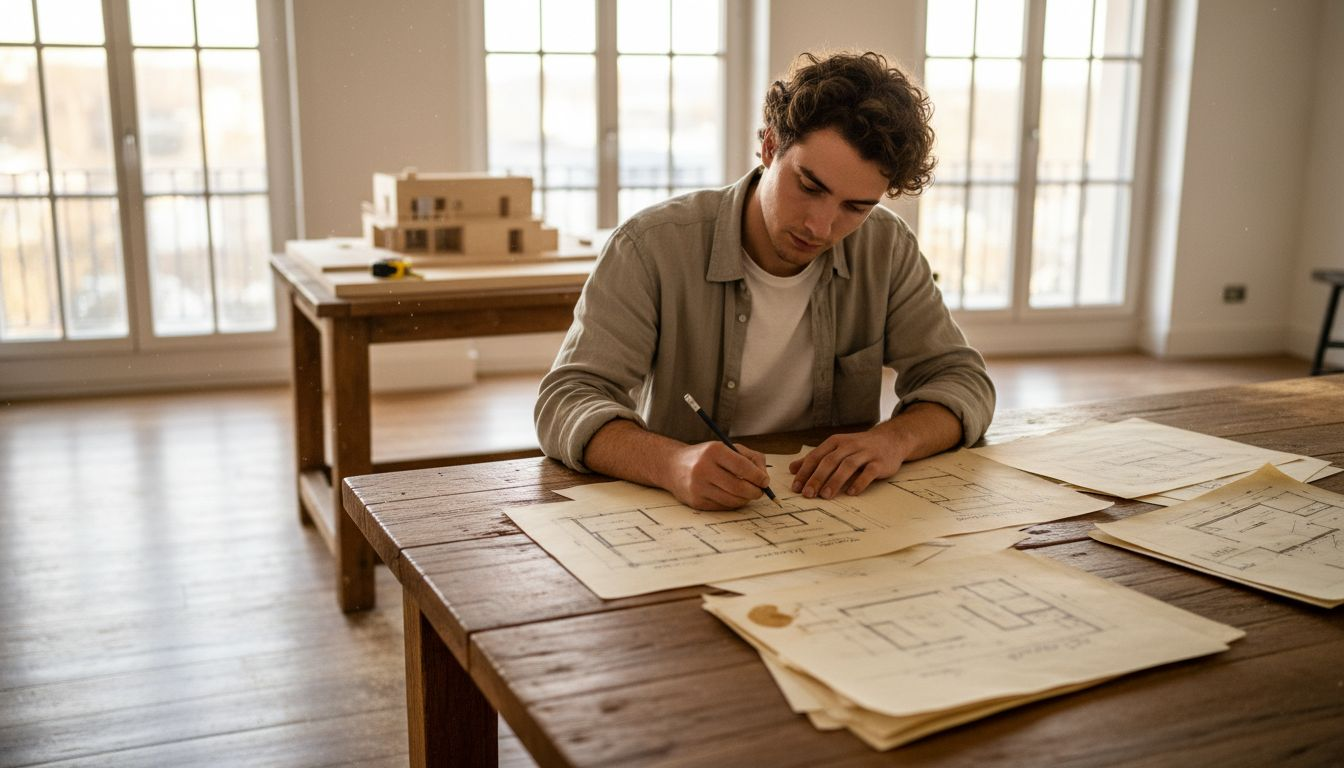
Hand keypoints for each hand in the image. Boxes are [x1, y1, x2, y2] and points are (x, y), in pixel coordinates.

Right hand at [667, 441, 769, 509]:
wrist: (673, 466)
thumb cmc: (706, 457)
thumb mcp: (727, 448)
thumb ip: (751, 458)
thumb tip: (764, 478)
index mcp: (713, 451)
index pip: (742, 466)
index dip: (758, 476)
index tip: (765, 481)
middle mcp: (703, 468)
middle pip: (738, 487)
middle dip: (754, 491)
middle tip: (759, 491)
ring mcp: (698, 487)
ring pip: (732, 500)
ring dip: (745, 499)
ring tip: (747, 494)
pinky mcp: (696, 501)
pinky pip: (723, 507)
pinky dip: (732, 504)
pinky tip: (732, 496)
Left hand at [788, 427, 909, 499]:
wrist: (890, 439)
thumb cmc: (859, 447)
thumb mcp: (836, 449)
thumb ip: (815, 458)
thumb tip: (792, 468)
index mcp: (836, 442)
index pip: (816, 456)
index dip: (805, 471)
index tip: (796, 487)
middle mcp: (849, 445)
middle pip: (830, 461)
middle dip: (817, 478)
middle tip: (808, 494)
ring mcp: (866, 453)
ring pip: (848, 466)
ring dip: (835, 481)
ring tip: (825, 495)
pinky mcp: (880, 462)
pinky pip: (869, 472)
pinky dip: (860, 483)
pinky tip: (851, 493)